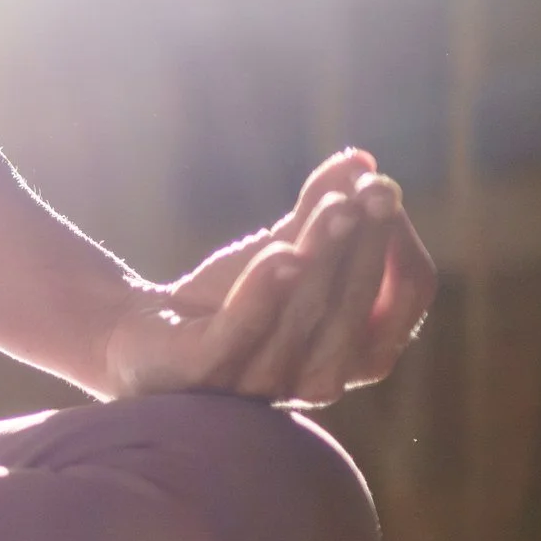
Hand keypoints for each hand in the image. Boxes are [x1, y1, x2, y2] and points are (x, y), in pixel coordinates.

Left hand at [104, 149, 436, 407]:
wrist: (136, 331)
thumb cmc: (224, 298)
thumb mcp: (281, 247)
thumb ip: (319, 209)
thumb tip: (360, 159)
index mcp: (358, 353)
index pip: (404, 298)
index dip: (399, 244)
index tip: (381, 188)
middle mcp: (321, 378)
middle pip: (357, 307)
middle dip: (366, 244)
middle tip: (369, 190)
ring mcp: (262, 381)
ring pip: (304, 315)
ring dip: (324, 256)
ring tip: (335, 206)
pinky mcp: (205, 372)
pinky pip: (242, 332)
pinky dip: (263, 293)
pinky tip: (281, 254)